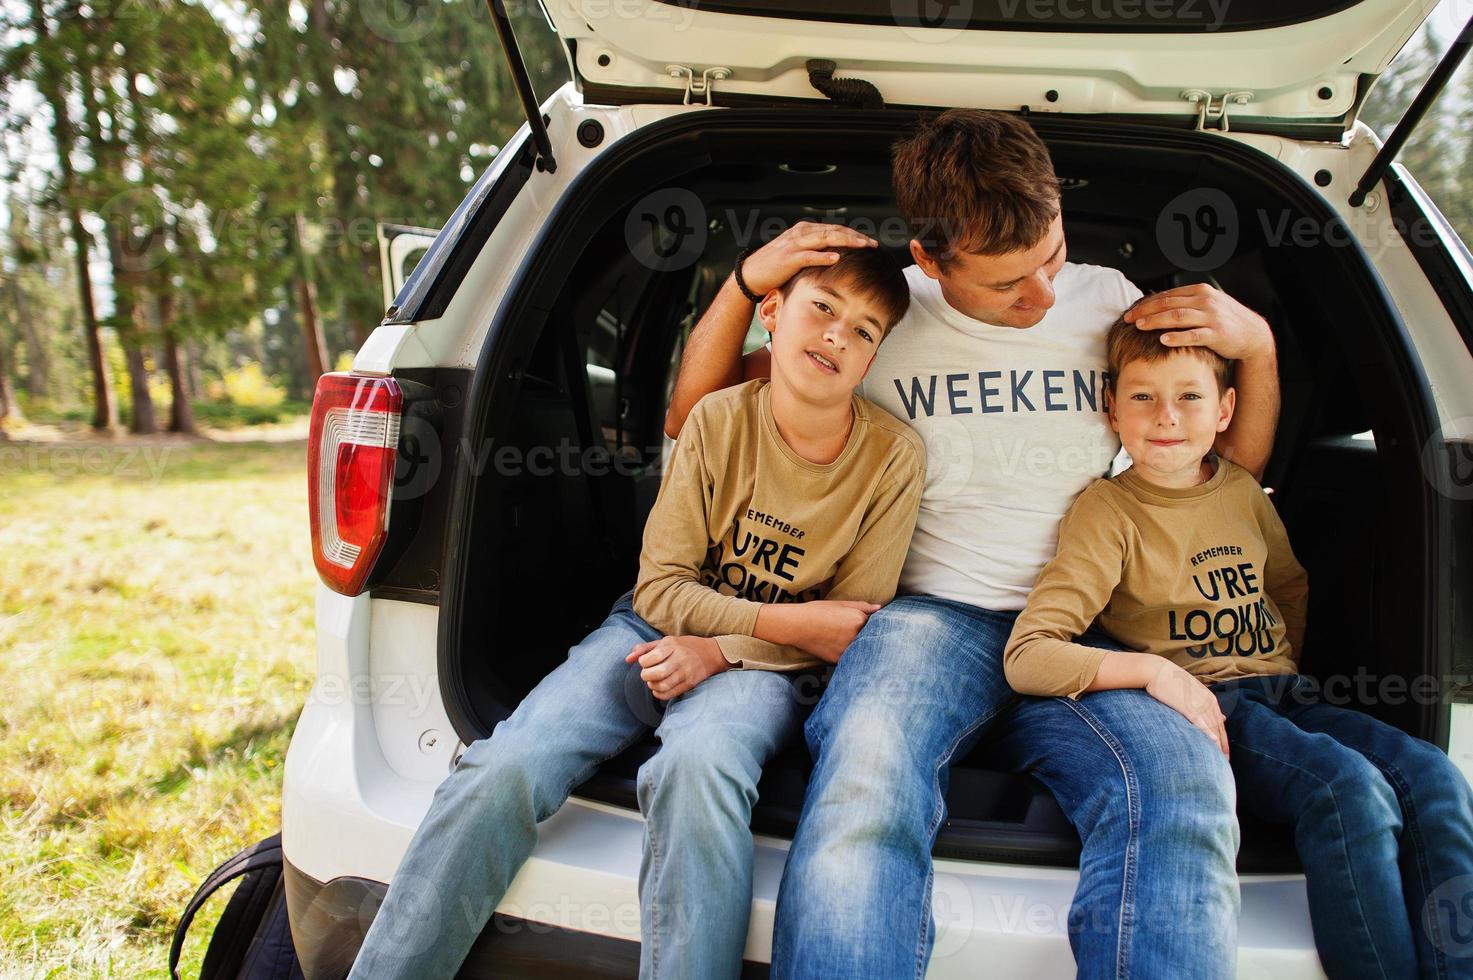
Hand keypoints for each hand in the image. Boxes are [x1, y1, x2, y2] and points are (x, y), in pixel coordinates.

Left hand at [625, 635, 729, 700]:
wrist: (712, 653)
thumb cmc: (685, 646)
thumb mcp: (665, 641)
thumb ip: (645, 649)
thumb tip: (627, 659)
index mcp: (672, 645)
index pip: (650, 658)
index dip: (643, 662)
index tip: (645, 662)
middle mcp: (679, 658)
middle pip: (656, 673)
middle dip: (646, 676)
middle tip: (647, 674)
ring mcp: (686, 672)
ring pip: (663, 686)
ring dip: (652, 686)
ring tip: (653, 681)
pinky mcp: (690, 683)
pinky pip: (670, 694)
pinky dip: (659, 694)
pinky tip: (658, 689)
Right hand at [738, 221, 877, 295]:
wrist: (751, 274)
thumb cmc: (775, 268)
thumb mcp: (797, 254)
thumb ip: (814, 251)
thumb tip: (835, 256)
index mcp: (804, 231)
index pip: (834, 229)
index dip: (853, 234)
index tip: (869, 241)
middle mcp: (801, 233)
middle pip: (834, 231)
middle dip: (855, 236)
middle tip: (873, 243)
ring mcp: (794, 244)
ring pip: (825, 238)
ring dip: (846, 241)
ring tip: (862, 246)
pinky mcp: (788, 258)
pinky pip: (809, 255)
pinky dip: (823, 256)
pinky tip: (837, 257)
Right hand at [775, 599, 881, 663]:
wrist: (796, 625)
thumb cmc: (816, 611)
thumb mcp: (840, 604)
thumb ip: (862, 606)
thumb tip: (879, 608)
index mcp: (858, 620)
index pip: (876, 624)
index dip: (870, 624)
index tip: (864, 623)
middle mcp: (856, 636)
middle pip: (869, 638)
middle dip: (865, 636)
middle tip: (849, 631)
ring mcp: (847, 649)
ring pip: (860, 649)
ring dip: (858, 646)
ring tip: (841, 638)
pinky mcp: (838, 659)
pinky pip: (848, 657)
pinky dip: (846, 653)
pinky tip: (835, 645)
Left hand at [1124, 283, 1273, 361]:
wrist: (1253, 334)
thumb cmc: (1225, 320)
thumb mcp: (1206, 305)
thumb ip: (1185, 303)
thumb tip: (1157, 305)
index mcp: (1199, 292)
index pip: (1166, 295)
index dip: (1146, 303)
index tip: (1130, 312)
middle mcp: (1205, 301)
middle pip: (1168, 304)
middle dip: (1145, 311)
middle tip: (1127, 319)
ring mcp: (1211, 317)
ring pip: (1178, 316)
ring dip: (1156, 321)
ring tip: (1140, 326)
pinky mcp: (1217, 334)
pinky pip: (1193, 335)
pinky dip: (1177, 337)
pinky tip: (1163, 340)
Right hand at [1144, 661, 1229, 757]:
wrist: (1157, 671)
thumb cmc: (1172, 681)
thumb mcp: (1194, 691)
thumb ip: (1208, 705)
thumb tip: (1222, 717)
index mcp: (1210, 699)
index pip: (1220, 724)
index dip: (1224, 740)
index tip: (1225, 753)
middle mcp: (1208, 703)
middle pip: (1219, 729)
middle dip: (1223, 746)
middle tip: (1226, 761)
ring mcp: (1198, 705)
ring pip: (1211, 728)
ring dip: (1217, 745)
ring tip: (1220, 759)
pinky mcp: (1187, 707)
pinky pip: (1200, 723)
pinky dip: (1207, 733)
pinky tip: (1213, 743)